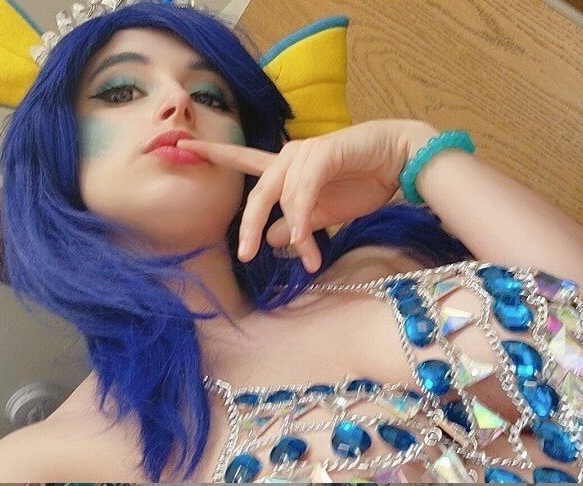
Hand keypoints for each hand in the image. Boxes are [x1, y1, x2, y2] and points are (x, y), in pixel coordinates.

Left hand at [177, 119, 437, 272]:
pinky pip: (304, 191)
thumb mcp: (324, 214)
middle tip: (245, 254)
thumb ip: (298, 223)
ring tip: (309, 257)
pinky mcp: (323, 154)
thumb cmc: (364, 182)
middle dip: (249, 225)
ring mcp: (305, 153)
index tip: (183, 147)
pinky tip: (308, 238)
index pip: (244, 161)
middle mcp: (291, 156)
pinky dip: (304, 216)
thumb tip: (273, 238)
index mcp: (287, 169)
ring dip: (297, 231)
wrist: (399, 161)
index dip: (215, 155)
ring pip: (284, 197)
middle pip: (257, 192)